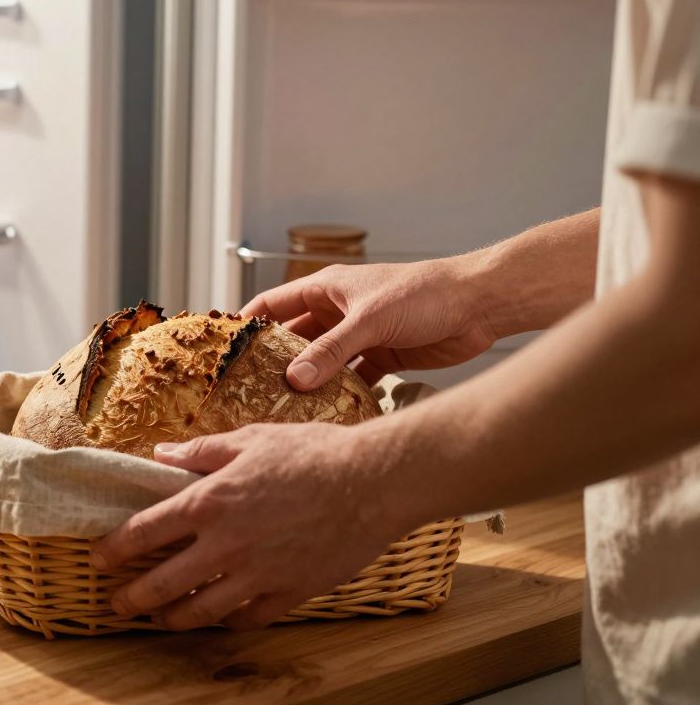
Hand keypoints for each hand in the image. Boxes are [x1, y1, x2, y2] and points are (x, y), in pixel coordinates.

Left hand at [92, 423, 409, 630]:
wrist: (373, 481)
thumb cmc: (313, 452)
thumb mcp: (251, 439)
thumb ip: (201, 452)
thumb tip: (162, 456)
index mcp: (210, 501)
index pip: (145, 532)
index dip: (116, 549)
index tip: (100, 559)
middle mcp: (227, 543)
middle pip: (164, 584)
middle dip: (133, 599)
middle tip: (118, 604)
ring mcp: (258, 574)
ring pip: (201, 611)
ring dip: (173, 617)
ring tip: (160, 619)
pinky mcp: (289, 592)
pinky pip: (248, 619)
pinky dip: (228, 622)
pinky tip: (220, 618)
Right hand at [243, 258, 496, 390]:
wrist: (479, 305)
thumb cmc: (424, 294)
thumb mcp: (370, 321)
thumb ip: (331, 351)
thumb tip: (294, 380)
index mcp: (327, 288)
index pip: (274, 304)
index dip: (248, 325)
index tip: (224, 350)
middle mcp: (338, 311)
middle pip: (294, 339)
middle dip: (274, 362)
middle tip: (249, 391)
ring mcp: (359, 336)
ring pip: (322, 363)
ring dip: (308, 383)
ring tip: (282, 410)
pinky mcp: (382, 358)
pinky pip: (350, 380)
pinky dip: (340, 395)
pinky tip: (326, 415)